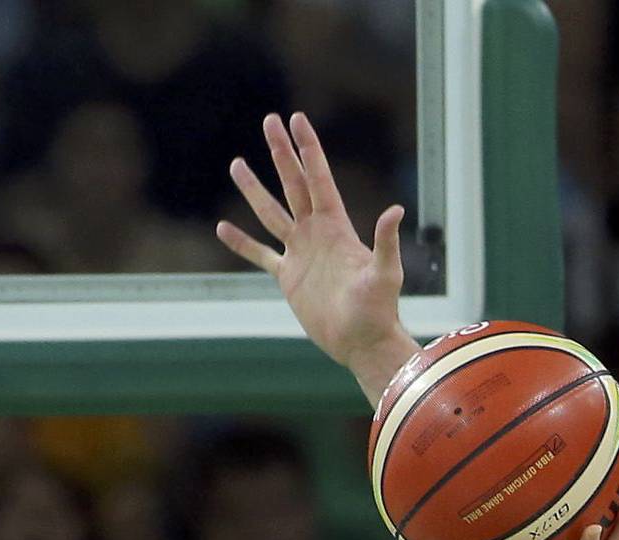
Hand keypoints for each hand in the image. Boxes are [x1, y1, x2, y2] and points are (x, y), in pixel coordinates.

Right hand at [218, 111, 414, 396]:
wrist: (361, 341)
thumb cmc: (378, 309)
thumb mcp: (385, 274)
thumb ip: (385, 242)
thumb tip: (395, 210)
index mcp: (336, 226)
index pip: (318, 178)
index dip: (308, 148)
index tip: (296, 119)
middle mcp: (316, 233)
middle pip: (293, 184)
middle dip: (281, 153)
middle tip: (268, 121)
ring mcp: (300, 253)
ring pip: (271, 213)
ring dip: (254, 190)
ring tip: (236, 163)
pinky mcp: (288, 278)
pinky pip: (260, 255)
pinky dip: (242, 243)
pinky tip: (223, 228)